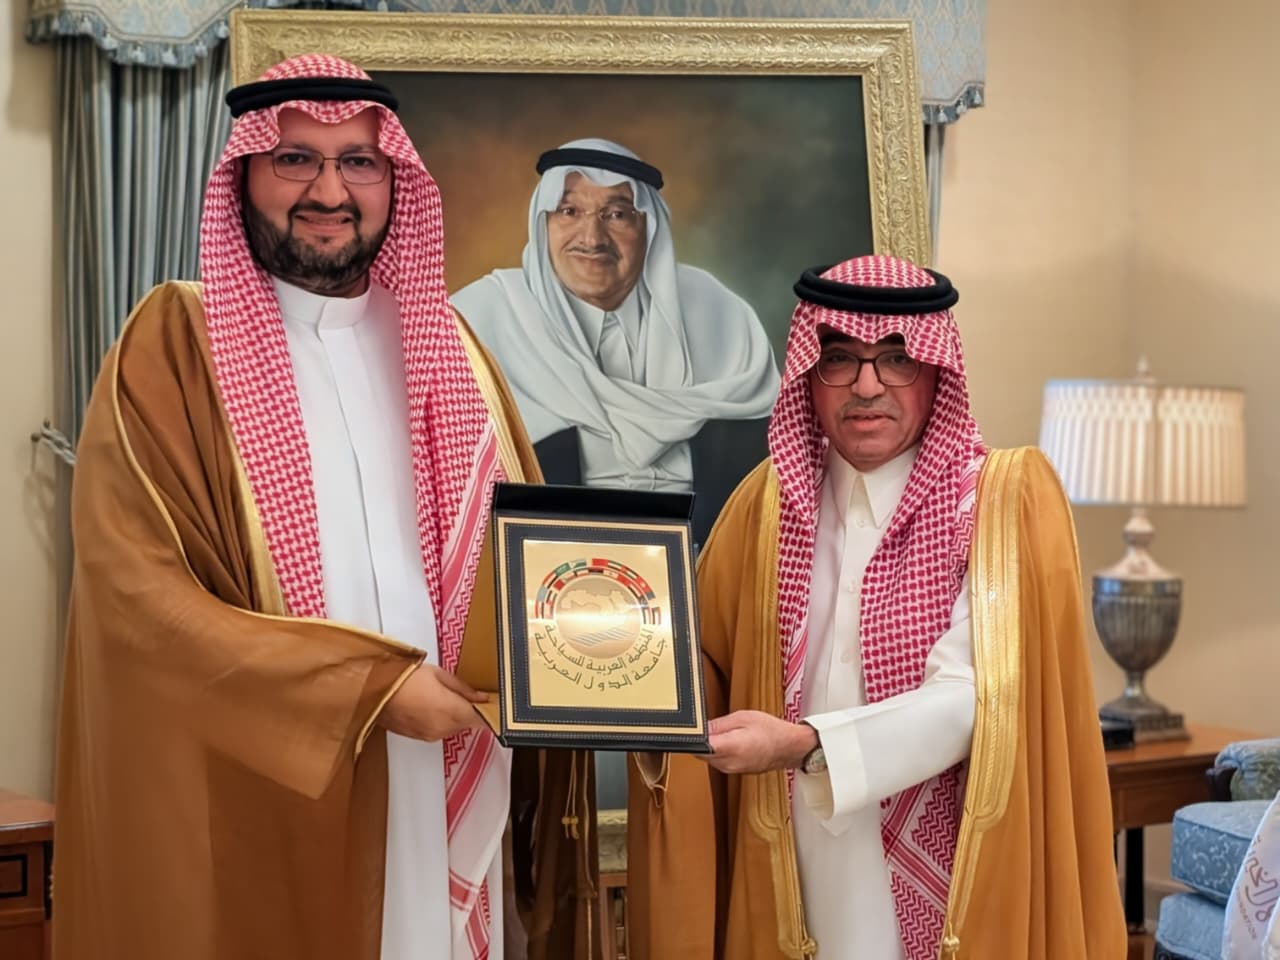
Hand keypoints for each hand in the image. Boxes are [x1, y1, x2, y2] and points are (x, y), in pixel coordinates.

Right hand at [377, 663, 487, 741]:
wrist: (372, 690)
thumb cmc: (404, 677)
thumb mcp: (438, 674)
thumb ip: (463, 689)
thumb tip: (482, 697)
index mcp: (451, 711)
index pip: (482, 720)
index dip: (489, 713)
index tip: (490, 703)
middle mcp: (443, 728)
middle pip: (468, 724)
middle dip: (470, 711)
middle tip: (466, 694)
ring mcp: (430, 735)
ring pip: (453, 728)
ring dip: (454, 716)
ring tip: (442, 696)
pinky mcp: (419, 738)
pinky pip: (438, 730)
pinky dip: (439, 720)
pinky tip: (430, 705)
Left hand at [701, 710, 817, 774]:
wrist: (789, 748)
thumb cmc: (771, 731)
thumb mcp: (743, 717)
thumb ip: (718, 724)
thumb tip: (700, 728)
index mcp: (731, 748)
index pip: (699, 746)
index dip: (692, 737)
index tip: (692, 728)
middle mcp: (729, 763)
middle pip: (700, 752)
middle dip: (701, 739)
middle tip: (710, 725)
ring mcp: (731, 770)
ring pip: (707, 757)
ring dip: (710, 745)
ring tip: (724, 732)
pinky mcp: (733, 772)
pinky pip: (717, 761)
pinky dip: (718, 751)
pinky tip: (729, 741)